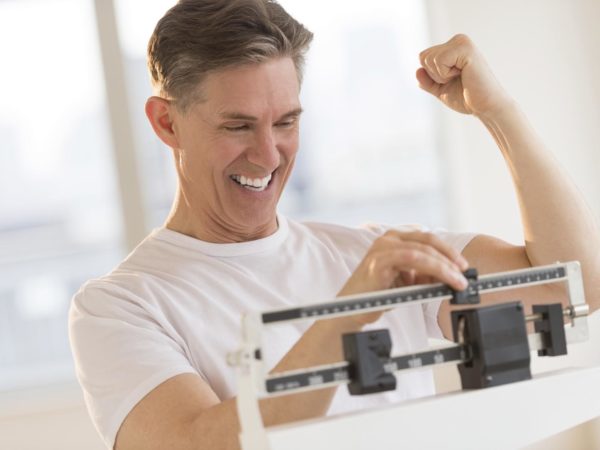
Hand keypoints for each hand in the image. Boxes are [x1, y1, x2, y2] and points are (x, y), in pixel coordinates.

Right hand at [337, 230, 468, 325]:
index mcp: (394, 240)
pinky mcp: (378, 261)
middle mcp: (387, 239)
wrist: (351, 311)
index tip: (463, 266)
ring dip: (445, 267)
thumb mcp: (407, 281)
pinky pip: (413, 259)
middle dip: (450, 258)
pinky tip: (444, 281)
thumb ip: (425, 274)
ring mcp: (382, 248)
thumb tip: (452, 274)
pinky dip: (433, 270)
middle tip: (465, 274)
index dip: (448, 251)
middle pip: (428, 241)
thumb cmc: (376, 295)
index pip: (427, 239)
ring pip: (423, 251)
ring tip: (458, 282)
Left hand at [416, 34, 512, 117]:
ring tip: (461, 77)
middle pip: (423, 57)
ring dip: (441, 75)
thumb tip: (417, 70)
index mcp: (452, 47)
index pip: (423, 58)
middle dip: (434, 75)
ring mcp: (462, 42)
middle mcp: (458, 40)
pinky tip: (463, 74)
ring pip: (428, 59)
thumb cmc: (466, 98)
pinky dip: (445, 74)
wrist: (485, 106)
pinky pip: (439, 60)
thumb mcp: (441, 89)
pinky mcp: (466, 48)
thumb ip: (427, 81)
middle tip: (456, 80)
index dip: (431, 76)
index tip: (452, 80)